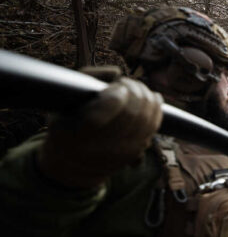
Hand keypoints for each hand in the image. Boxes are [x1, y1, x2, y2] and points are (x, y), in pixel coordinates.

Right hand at [38, 78, 162, 187]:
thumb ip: (86, 79)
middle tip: (126, 83)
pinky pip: (152, 129)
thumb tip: (118, 73)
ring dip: (146, 97)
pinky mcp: (133, 154)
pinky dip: (156, 110)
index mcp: (69, 134)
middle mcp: (94, 149)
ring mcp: (117, 154)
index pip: (99, 116)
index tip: (116, 85)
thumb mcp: (63, 99)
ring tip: (136, 88)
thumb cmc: (66, 122)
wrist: (73, 163)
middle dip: (133, 91)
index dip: (115, 95)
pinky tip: (153, 98)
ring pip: (145, 121)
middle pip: (130, 114)